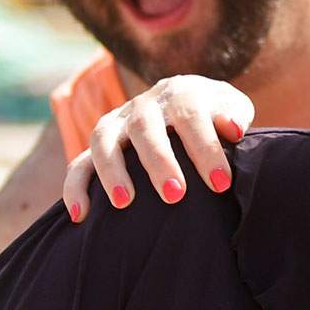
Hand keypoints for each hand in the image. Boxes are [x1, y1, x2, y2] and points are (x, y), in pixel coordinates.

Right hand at [62, 76, 254, 220]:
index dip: (206, 150)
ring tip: (124, 203)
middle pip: (145, 129)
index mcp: (182, 94)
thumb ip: (235, 116)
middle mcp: (145, 105)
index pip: (191, 118)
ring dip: (112, 171)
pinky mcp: (99, 144)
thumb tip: (232, 129)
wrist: (187, 100)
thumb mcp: (232, 108)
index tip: (221, 183)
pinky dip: (74, 187)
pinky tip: (79, 216)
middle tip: (175, 195)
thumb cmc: (216, 115)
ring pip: (105, 141)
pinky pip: (78, 164)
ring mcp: (118, 123)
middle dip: (159, 162)